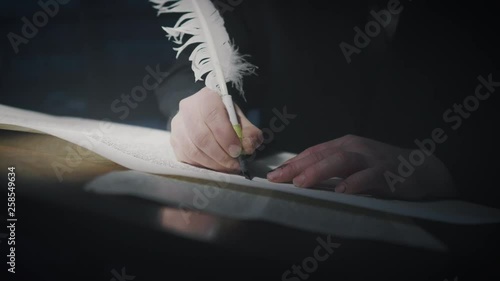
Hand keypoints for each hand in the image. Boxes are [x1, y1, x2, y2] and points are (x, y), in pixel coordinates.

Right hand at [170, 87, 262, 171]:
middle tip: (234, 164)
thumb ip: (248, 131)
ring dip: (212, 163)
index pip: (213, 117)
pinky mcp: (174, 141)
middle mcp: (187, 109)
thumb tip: (249, 147)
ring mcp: (177, 126)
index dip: (226, 137)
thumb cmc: (224, 115)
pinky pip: (186, 157)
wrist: (206, 112)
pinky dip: (202, 165)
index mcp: (206, 98)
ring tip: (227, 167)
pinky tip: (215, 165)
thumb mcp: (239, 118)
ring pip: (193, 150)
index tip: (237, 151)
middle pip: (201, 137)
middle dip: (220, 155)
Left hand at [267, 135, 455, 199]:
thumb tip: (301, 180)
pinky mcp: (388, 172)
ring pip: (341, 161)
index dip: (292, 162)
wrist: (422, 168)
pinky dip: (355, 183)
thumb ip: (332, 169)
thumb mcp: (354, 164)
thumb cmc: (381, 168)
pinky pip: (369, 177)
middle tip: (277, 179)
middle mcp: (355, 148)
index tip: (272, 175)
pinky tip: (342, 191)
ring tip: (301, 183)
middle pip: (321, 155)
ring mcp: (371, 158)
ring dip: (319, 172)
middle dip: (297, 167)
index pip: (313, 152)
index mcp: (344, 145)